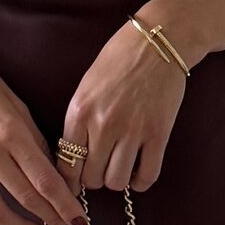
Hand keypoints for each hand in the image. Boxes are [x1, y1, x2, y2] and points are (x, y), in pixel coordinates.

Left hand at [56, 18, 187, 198]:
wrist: (157, 42)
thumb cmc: (118, 60)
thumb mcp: (85, 87)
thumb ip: (78, 121)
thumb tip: (72, 157)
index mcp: (79, 112)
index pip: (66, 165)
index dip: (69, 180)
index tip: (74, 182)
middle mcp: (103, 125)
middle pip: (91, 178)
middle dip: (93, 179)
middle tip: (100, 169)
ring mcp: (132, 131)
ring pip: (116, 182)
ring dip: (116, 180)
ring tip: (119, 167)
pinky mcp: (158, 134)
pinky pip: (147, 175)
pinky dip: (141, 181)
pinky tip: (138, 171)